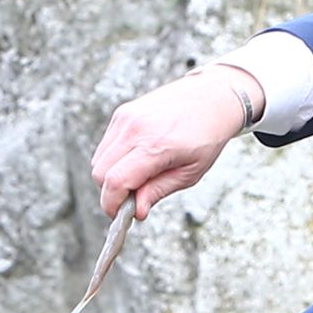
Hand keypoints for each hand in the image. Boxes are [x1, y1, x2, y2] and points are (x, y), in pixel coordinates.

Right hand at [90, 65, 261, 219]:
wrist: (213, 97)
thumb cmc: (207, 134)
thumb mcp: (191, 172)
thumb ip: (159, 191)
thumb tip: (136, 210)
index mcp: (155, 145)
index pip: (116, 181)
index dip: (112, 205)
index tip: (118, 215)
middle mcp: (135, 128)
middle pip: (100, 172)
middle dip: (111, 192)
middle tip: (132, 198)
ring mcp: (126, 118)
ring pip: (99, 159)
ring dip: (111, 175)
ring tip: (139, 176)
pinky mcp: (123, 113)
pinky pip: (106, 145)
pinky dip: (114, 159)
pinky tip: (137, 158)